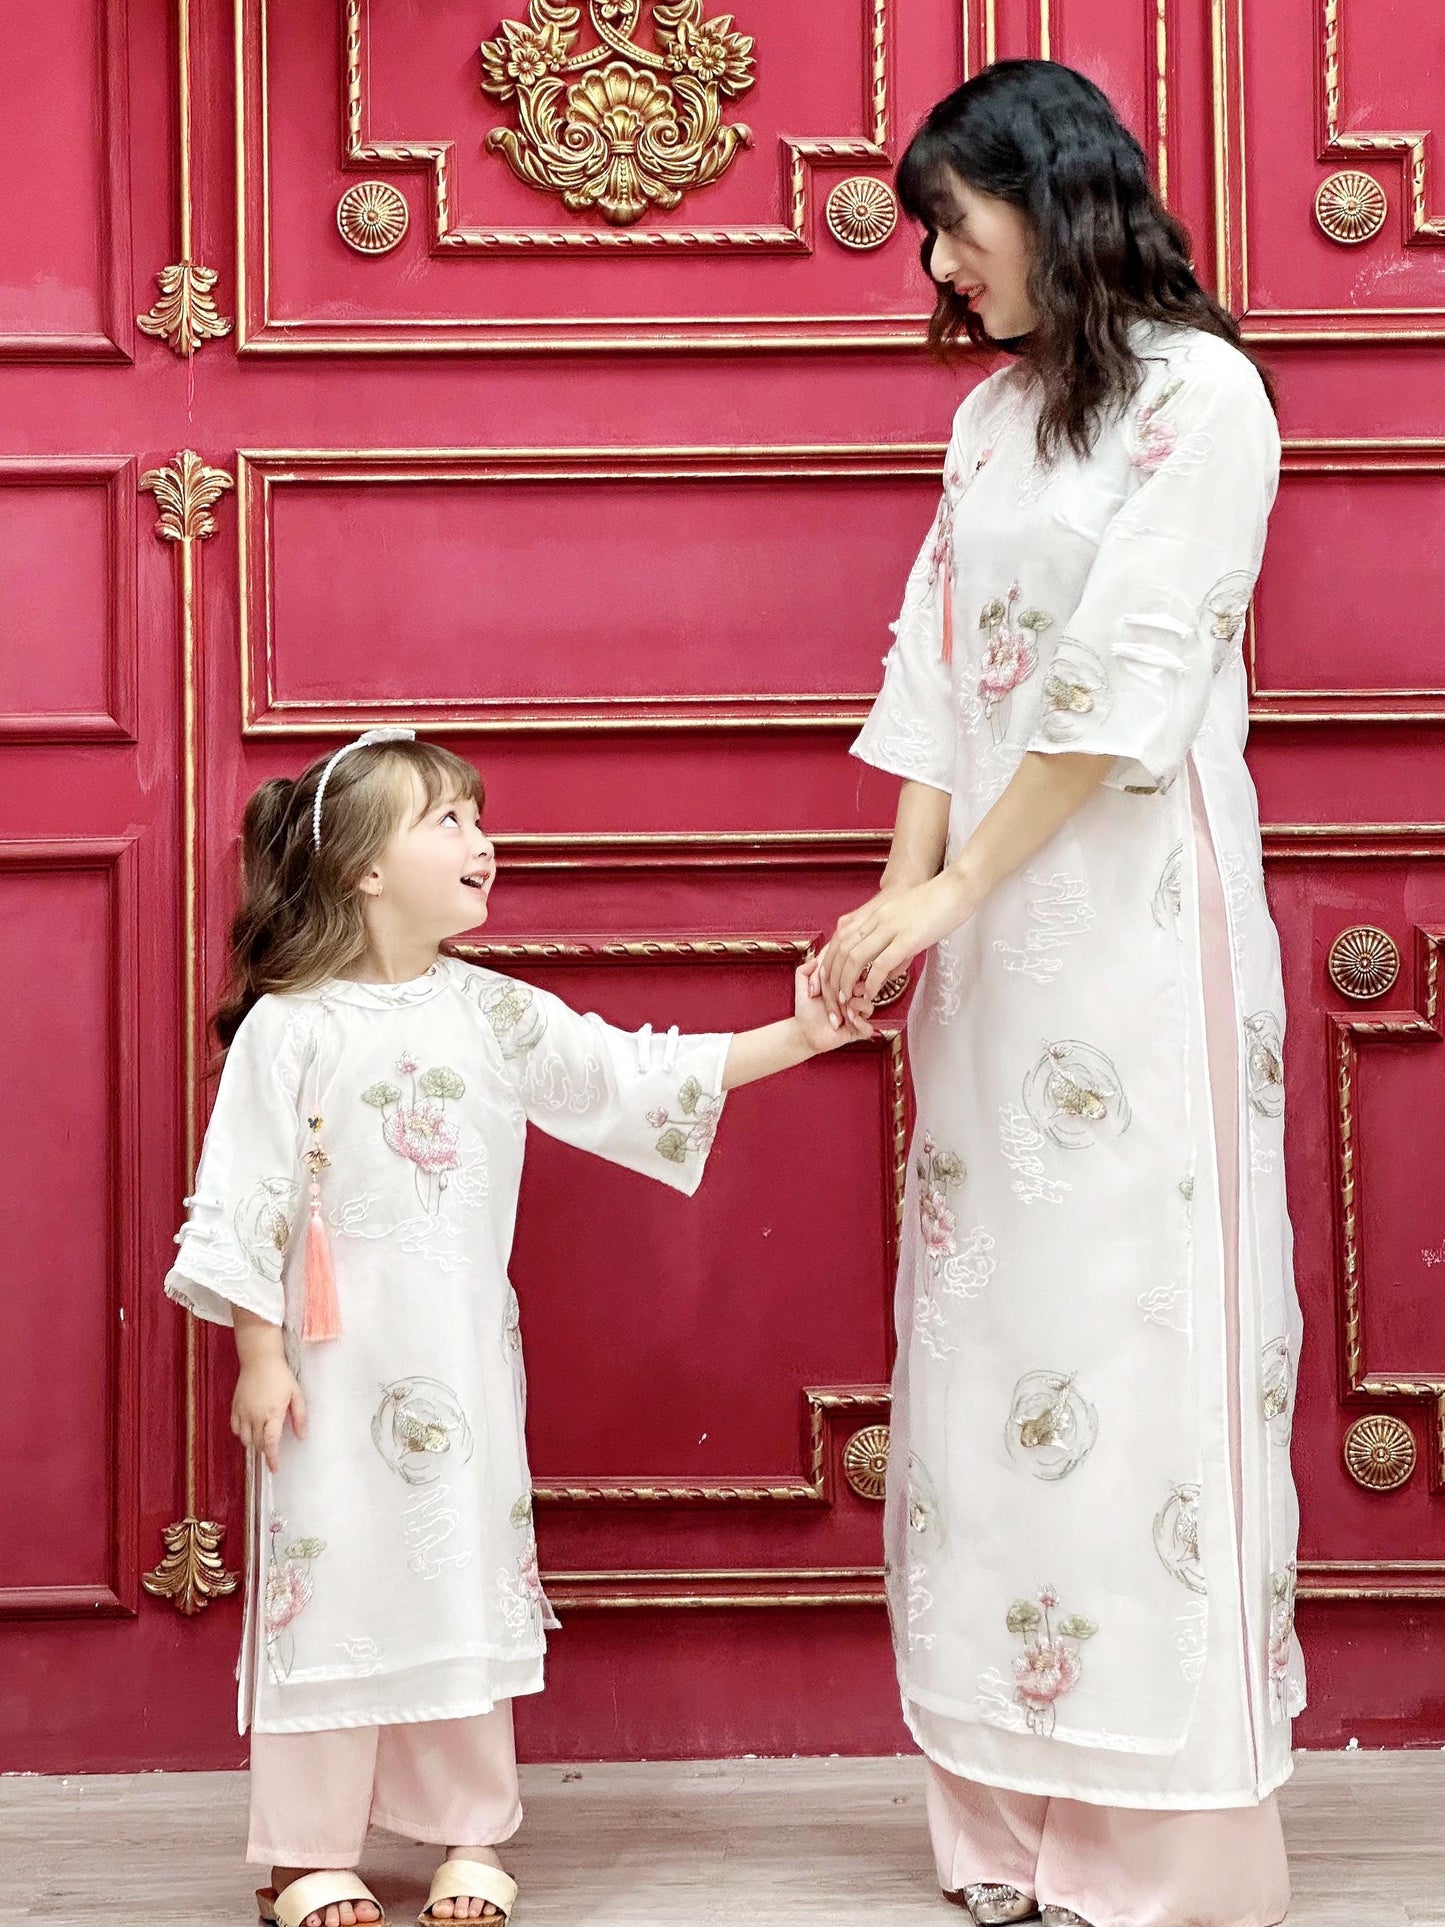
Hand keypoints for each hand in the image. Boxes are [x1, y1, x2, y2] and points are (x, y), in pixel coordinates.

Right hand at [232, 1353, 307, 1473]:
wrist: (260, 1360)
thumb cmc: (280, 1375)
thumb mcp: (296, 1394)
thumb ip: (300, 1416)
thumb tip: (301, 1435)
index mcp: (272, 1413)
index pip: (271, 1443)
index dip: (272, 1458)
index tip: (274, 1467)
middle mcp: (255, 1416)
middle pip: (257, 1443)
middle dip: (265, 1449)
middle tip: (272, 1447)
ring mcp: (243, 1412)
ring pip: (244, 1439)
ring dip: (253, 1442)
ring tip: (261, 1437)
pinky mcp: (235, 1407)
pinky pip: (235, 1428)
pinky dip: (241, 1433)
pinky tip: (249, 1428)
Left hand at [794, 961, 873, 1054]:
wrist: (804, 1033)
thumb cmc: (806, 1010)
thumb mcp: (801, 988)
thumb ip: (803, 971)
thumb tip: (814, 960)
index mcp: (844, 985)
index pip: (850, 973)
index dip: (836, 975)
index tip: (820, 986)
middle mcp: (854, 998)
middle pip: (863, 986)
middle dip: (850, 988)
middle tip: (837, 994)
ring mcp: (857, 1014)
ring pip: (869, 1005)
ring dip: (857, 1004)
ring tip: (845, 1007)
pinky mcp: (858, 1031)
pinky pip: (868, 1027)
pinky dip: (860, 1023)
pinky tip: (849, 1020)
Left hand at [822, 869, 975, 1010]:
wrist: (957, 886)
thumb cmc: (938, 903)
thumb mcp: (907, 920)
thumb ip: (895, 943)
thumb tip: (890, 972)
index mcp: (876, 914)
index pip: (841, 938)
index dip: (831, 961)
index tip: (830, 979)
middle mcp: (878, 919)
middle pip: (842, 949)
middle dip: (833, 976)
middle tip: (833, 995)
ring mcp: (891, 928)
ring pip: (855, 957)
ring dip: (847, 981)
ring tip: (846, 999)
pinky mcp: (908, 938)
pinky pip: (881, 964)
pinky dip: (871, 983)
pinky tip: (871, 994)